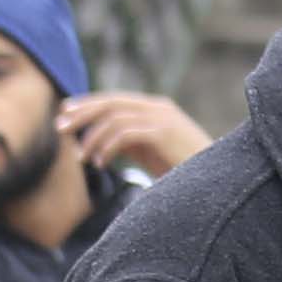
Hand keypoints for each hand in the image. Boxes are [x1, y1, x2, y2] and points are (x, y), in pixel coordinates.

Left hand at [67, 90, 208, 179]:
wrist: (221, 182)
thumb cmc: (185, 171)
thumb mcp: (151, 151)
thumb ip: (128, 140)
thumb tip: (97, 139)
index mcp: (157, 109)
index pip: (113, 99)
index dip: (86, 105)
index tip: (64, 115)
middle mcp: (158, 107)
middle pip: (109, 102)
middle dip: (81, 114)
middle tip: (60, 129)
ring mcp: (162, 118)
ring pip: (113, 117)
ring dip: (91, 137)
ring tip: (81, 157)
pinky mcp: (163, 133)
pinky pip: (123, 133)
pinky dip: (106, 147)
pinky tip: (100, 163)